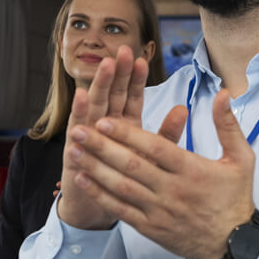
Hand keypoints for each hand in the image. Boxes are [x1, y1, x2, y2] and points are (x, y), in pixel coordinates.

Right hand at [57, 45, 148, 229]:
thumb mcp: (151, 156)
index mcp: (125, 125)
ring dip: (101, 84)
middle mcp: (104, 125)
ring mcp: (88, 134)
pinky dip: (79, 110)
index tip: (142, 59)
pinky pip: (77, 127)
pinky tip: (82, 94)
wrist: (98, 208)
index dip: (136, 79)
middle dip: (118, 73)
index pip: (131, 96)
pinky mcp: (75, 148)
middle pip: (113, 94)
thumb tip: (183, 109)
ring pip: (95, 105)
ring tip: (107, 65)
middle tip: (124, 51)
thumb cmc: (127, 181)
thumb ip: (166, 133)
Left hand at [66, 89, 255, 258]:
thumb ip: (228, 125)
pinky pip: (121, 209)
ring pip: (121, 187)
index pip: (155, 148)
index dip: (127, 134)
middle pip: (131, 165)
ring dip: (95, 168)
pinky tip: (84, 180)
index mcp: (192, 170)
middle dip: (101, 147)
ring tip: (73, 151)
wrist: (234, 243)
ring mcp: (159, 210)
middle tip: (78, 130)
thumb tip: (224, 93)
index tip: (105, 120)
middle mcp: (172, 190)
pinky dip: (100, 195)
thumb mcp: (241, 159)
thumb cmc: (236, 198)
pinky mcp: (150, 227)